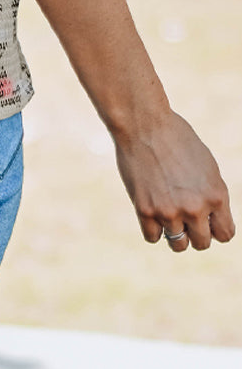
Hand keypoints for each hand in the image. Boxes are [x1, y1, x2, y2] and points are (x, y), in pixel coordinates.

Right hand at [112, 110, 234, 251]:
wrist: (143, 124)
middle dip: (195, 232)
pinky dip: (153, 227)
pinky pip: (153, 236)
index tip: (205, 218)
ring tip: (167, 212)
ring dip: (174, 233)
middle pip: (202, 243)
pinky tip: (151, 208)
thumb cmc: (176, 139)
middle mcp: (195, 208)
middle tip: (183, 213)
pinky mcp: (144, 210)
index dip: (215, 227)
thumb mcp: (206, 166)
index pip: (225, 235)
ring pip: (178, 245)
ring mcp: (169, 211)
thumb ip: (212, 195)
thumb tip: (211, 219)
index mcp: (216, 195)